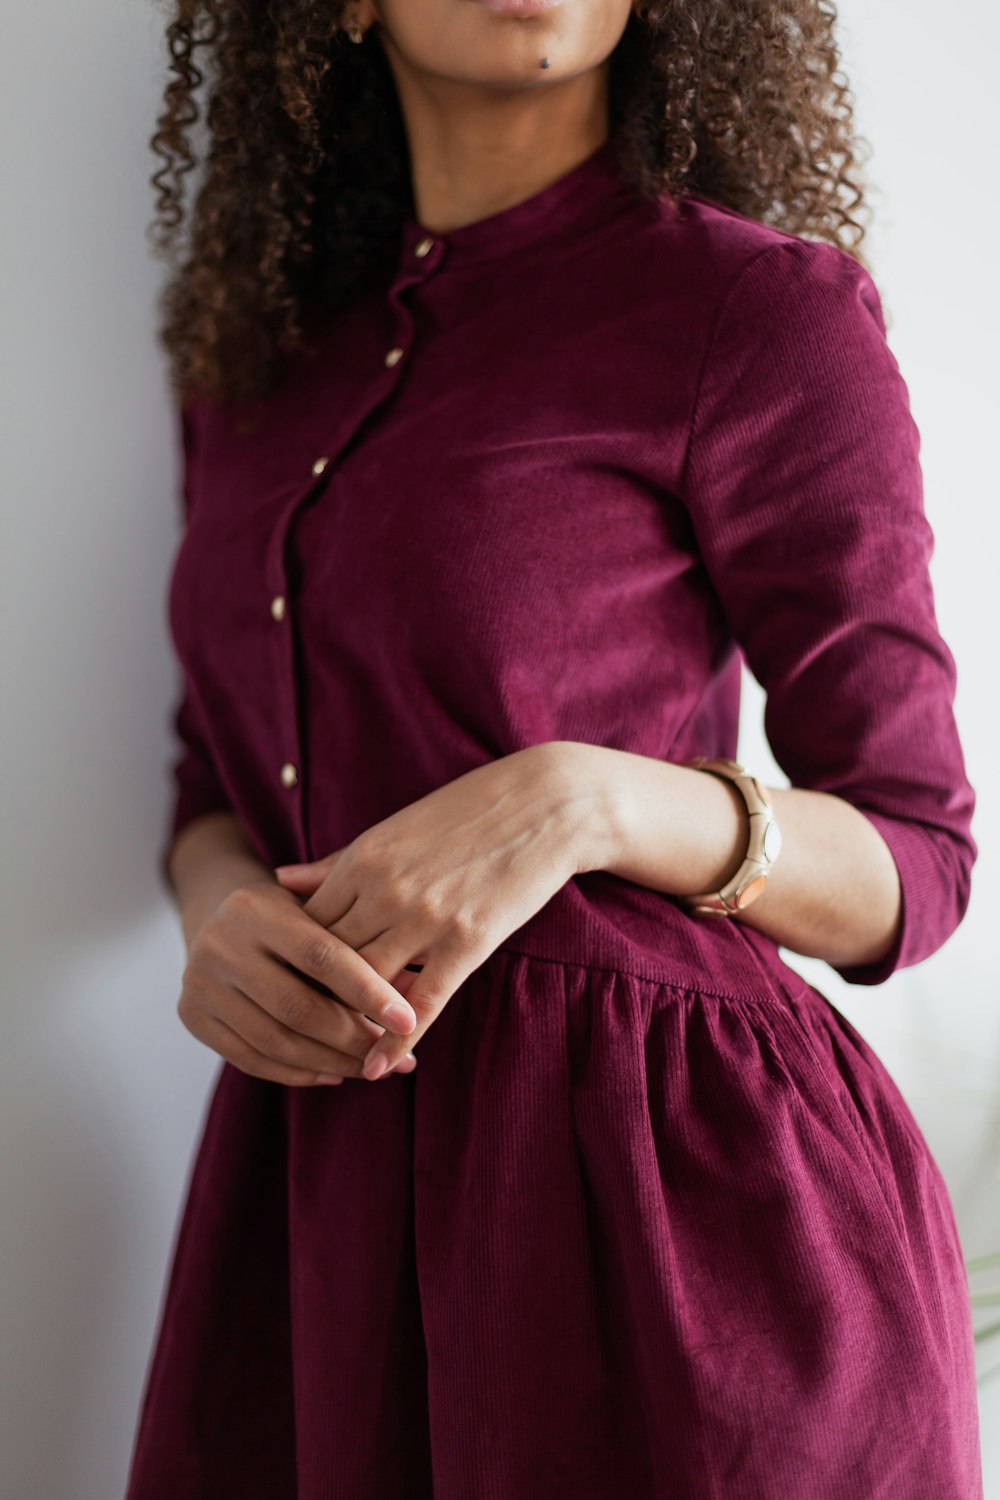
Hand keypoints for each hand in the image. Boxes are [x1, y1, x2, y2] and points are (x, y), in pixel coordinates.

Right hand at [176, 877, 418, 1085]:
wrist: (216, 910)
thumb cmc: (290, 911)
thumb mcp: (318, 905)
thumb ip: (357, 940)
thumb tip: (413, 996)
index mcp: (256, 908)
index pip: (321, 956)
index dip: (368, 991)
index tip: (410, 1020)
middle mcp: (220, 945)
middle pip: (298, 1007)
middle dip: (354, 1037)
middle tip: (399, 1053)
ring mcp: (199, 984)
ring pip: (277, 1041)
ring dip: (333, 1062)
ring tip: (373, 1068)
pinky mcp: (191, 1017)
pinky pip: (252, 1059)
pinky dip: (298, 1073)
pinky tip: (334, 1074)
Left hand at [273, 741, 613, 1079]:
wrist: (546, 804)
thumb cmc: (467, 812)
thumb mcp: (394, 830)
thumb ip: (336, 863)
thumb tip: (278, 881)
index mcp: (363, 858)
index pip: (306, 927)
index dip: (292, 966)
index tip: (284, 991)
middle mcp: (385, 890)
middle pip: (328, 963)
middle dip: (312, 1000)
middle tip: (299, 1034)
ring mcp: (426, 917)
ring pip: (368, 986)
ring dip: (349, 1022)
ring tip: (334, 1055)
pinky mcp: (467, 941)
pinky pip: (422, 1003)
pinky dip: (394, 1040)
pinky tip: (376, 1068)